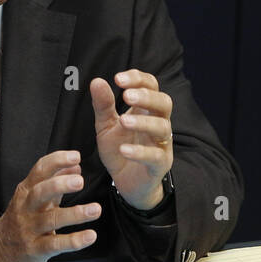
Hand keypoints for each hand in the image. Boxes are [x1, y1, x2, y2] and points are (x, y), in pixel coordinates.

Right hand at [0, 150, 100, 261]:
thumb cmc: (22, 219)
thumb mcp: (34, 197)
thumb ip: (55, 180)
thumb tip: (75, 165)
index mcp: (27, 191)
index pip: (39, 171)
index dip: (57, 161)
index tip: (75, 156)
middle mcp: (26, 208)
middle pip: (40, 193)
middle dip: (59, 185)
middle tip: (80, 181)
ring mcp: (30, 229)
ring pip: (51, 219)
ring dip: (74, 214)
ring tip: (95, 209)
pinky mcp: (35, 249)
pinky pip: (55, 244)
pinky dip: (74, 241)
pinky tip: (90, 236)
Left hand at [91, 70, 172, 210]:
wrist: (125, 182)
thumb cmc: (119, 149)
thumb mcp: (105, 126)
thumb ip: (103, 105)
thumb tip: (96, 81)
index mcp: (145, 110)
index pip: (151, 86)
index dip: (138, 79)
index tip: (118, 78)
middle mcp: (158, 124)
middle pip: (164, 103)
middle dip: (147, 97)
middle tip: (126, 96)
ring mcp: (161, 144)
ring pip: (163, 127)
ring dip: (143, 122)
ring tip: (123, 121)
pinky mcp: (160, 165)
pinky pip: (155, 156)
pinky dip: (140, 152)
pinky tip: (124, 149)